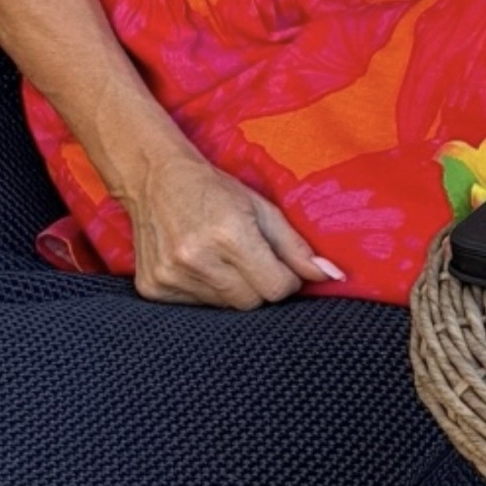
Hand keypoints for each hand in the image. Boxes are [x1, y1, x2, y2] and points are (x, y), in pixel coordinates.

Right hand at [124, 143, 344, 308]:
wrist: (153, 178)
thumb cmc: (213, 188)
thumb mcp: (261, 207)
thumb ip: (296, 246)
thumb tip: (332, 276)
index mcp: (230, 234)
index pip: (276, 288)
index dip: (284, 278)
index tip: (277, 263)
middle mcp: (198, 258)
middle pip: (251, 302)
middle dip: (258, 284)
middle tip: (247, 256)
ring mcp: (171, 276)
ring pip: (224, 307)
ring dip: (231, 288)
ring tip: (219, 257)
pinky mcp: (154, 288)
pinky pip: (196, 307)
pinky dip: (204, 291)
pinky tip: (197, 264)